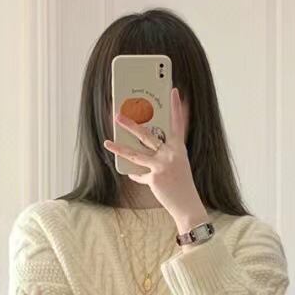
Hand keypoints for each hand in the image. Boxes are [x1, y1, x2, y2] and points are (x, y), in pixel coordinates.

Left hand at [103, 86, 206, 234]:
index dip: (176, 106)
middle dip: (130, 124)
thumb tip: (142, 143)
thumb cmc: (181, 183)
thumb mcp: (177, 163)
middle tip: (117, 114)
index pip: (178, 123)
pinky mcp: (155, 177)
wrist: (187, 204)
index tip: (174, 91)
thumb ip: (163, 152)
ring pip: (135, 153)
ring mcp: (162, 165)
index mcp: (179, 147)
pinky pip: (138, 173)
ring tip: (107, 141)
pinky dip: (136, 175)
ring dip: (119, 147)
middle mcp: (171, 153)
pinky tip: (135, 175)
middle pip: (147, 135)